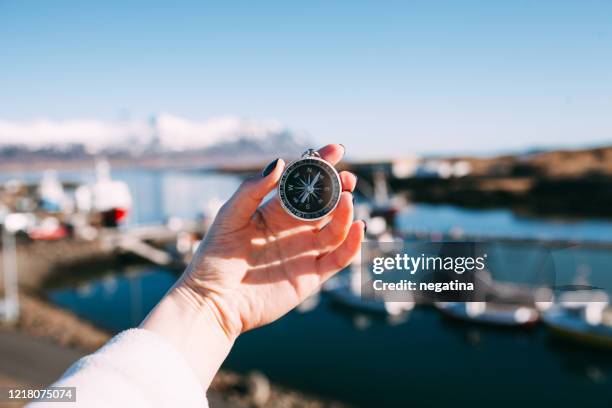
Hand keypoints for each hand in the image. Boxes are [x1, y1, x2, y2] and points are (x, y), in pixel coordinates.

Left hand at [141, 144, 363, 387]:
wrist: (213, 302)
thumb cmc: (213, 259)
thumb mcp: (229, 217)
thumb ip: (252, 190)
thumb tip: (280, 163)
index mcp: (275, 211)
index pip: (303, 184)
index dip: (320, 165)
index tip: (336, 150)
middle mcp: (294, 229)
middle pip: (326, 204)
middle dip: (339, 188)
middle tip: (346, 178)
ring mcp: (304, 252)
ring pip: (336, 228)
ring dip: (345, 213)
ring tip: (347, 200)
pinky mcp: (312, 276)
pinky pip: (339, 258)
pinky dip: (352, 244)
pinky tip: (357, 227)